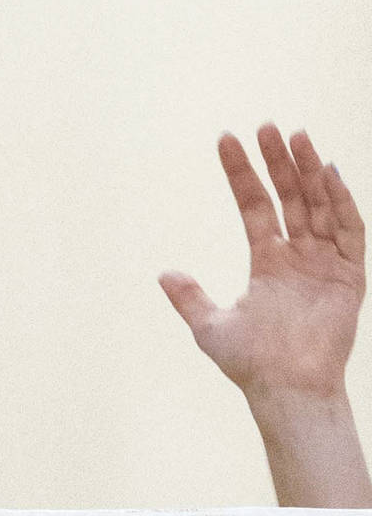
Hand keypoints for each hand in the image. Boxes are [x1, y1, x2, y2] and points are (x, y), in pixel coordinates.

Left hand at [161, 127, 364, 410]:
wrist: (286, 389)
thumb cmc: (251, 363)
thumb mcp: (211, 326)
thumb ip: (191, 297)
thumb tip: (164, 272)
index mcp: (268, 262)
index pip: (255, 206)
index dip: (242, 174)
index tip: (226, 140)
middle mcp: (298, 256)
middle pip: (291, 197)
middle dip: (279, 162)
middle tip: (266, 126)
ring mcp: (325, 263)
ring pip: (320, 205)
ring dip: (309, 172)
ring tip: (295, 136)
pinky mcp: (350, 276)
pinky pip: (350, 231)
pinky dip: (342, 203)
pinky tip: (330, 173)